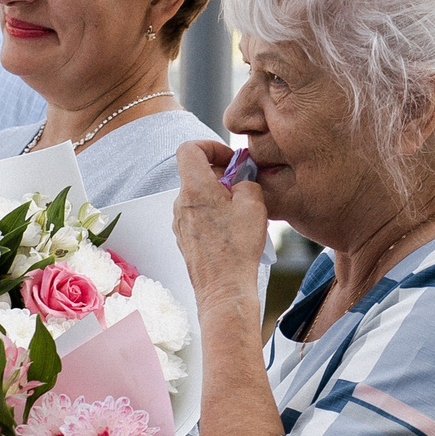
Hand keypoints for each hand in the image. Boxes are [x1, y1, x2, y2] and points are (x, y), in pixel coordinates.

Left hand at [173, 141, 267, 321]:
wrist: (224, 289)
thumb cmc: (238, 248)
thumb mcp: (254, 203)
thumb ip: (245, 181)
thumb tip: (240, 182)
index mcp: (194, 188)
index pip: (189, 148)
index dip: (211, 146)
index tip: (230, 160)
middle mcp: (181, 203)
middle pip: (197, 174)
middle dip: (221, 176)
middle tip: (244, 188)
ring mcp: (180, 222)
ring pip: (199, 197)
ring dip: (219, 198)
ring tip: (242, 214)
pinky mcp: (185, 239)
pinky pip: (198, 216)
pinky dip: (214, 216)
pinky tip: (233, 231)